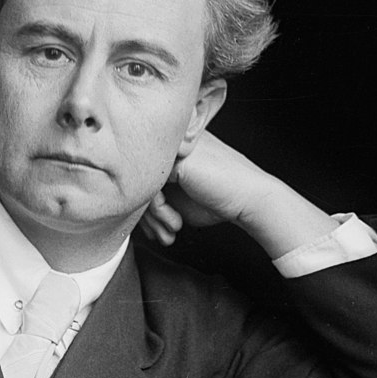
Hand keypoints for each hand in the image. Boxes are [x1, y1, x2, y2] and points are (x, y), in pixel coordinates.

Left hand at [139, 131, 336, 258]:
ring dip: (154, 217)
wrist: (248, 198)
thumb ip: (155, 194)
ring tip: (168, 232)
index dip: (148, 207)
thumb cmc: (219, 199)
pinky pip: (152, 187)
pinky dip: (160, 211)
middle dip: (148, 215)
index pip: (144, 175)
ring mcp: (175, 146)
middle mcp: (173, 143)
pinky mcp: (178, 157)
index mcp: (174, 148)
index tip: (157, 229)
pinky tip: (175, 223)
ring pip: (143, 185)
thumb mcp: (179, 198)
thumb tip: (128, 205)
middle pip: (140, 180)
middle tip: (160, 235)